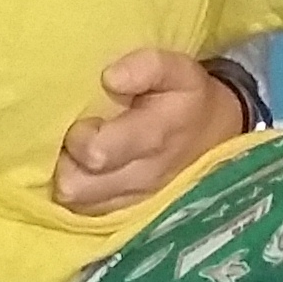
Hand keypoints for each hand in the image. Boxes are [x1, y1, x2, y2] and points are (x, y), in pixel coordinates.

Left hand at [53, 48, 250, 215]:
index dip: (78, 136)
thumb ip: (146, 67)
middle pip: (77, 185)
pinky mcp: (127, 213)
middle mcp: (143, 176)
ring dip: (71, 178)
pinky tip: (86, 171)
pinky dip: (80, 194)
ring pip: (78, 202)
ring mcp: (135, 201)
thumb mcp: (178, 70)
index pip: (96, 152)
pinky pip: (87, 213)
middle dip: (66, 161)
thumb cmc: (186, 98)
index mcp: (154, 136)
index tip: (85, 120)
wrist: (216, 136)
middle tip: (77, 139)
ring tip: (78, 155)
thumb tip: (110, 78)